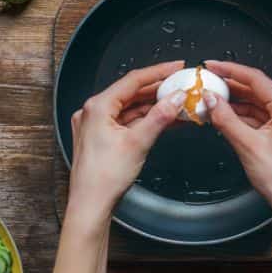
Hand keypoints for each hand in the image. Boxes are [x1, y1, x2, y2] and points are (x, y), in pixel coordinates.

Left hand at [66, 60, 184, 230]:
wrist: (90, 206)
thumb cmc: (104, 178)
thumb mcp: (138, 142)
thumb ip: (160, 116)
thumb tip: (176, 99)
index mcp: (98, 106)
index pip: (133, 80)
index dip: (158, 72)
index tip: (176, 67)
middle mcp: (93, 111)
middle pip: (131, 93)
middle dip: (158, 90)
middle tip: (180, 85)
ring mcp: (95, 125)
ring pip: (130, 108)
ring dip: (153, 106)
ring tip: (178, 103)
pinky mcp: (100, 137)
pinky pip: (126, 121)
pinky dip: (145, 119)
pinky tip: (164, 119)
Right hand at [203, 61, 271, 234]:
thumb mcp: (247, 145)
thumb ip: (226, 118)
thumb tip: (212, 100)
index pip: (256, 79)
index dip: (231, 70)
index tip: (213, 66)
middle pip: (259, 91)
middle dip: (233, 88)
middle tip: (210, 83)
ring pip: (262, 105)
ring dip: (239, 103)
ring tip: (215, 101)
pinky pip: (267, 117)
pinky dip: (248, 117)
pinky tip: (230, 117)